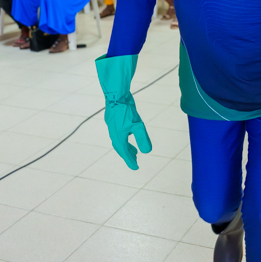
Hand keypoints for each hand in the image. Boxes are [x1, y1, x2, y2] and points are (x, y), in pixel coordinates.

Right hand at [96, 54, 151, 169]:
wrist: (115, 93)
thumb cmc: (126, 110)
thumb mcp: (137, 125)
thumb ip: (142, 138)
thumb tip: (147, 151)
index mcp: (118, 136)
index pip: (124, 152)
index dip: (130, 161)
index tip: (136, 168)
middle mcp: (114, 132)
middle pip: (120, 147)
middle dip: (128, 154)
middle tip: (136, 160)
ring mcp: (112, 125)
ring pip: (119, 139)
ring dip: (126, 146)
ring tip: (134, 150)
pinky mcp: (113, 119)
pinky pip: (119, 132)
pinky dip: (124, 137)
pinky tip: (130, 133)